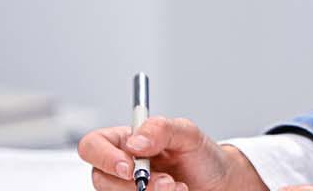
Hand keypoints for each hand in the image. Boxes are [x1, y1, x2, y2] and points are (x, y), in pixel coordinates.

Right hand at [77, 115, 265, 190]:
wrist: (219, 182)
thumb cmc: (202, 156)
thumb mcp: (188, 133)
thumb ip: (162, 129)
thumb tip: (135, 141)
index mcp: (126, 140)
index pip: (93, 145)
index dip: (103, 157)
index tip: (129, 167)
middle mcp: (122, 165)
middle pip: (100, 178)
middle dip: (132, 184)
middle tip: (163, 181)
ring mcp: (126, 188)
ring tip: (176, 186)